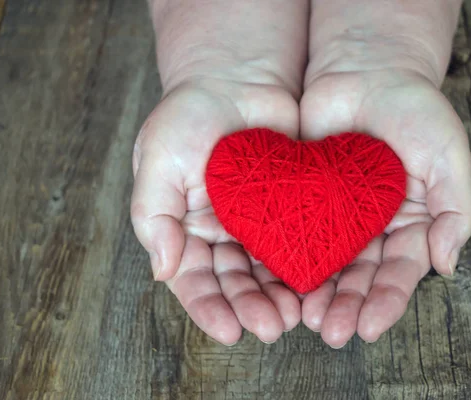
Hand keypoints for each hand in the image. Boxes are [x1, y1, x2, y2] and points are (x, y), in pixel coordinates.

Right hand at [131, 81, 302, 344]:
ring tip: (296, 316)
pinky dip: (307, 265)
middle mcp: (224, 233)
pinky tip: (318, 283)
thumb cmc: (190, 114)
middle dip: (252, 308)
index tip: (229, 331)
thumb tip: (161, 271)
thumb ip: (152, 215)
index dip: (209, 308)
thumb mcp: (158, 159)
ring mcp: (260, 222)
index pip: (195, 280)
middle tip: (272, 327)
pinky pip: (300, 242)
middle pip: (236, 282)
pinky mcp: (293, 207)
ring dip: (281, 296)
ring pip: (270, 270)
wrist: (239, 78)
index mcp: (187, 229)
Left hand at [298, 69, 470, 347]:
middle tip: (330, 333)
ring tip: (304, 319)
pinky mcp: (304, 200)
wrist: (367, 70)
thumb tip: (447, 266)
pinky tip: (277, 281)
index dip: (386, 302)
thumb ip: (456, 212)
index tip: (369, 327)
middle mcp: (373, 229)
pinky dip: (287, 258)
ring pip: (325, 264)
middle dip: (346, 306)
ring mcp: (336, 216)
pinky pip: (295, 233)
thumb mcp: (449, 157)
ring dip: (316, 294)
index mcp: (410, 225)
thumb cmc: (415, 109)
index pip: (399, 273)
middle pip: (359, 277)